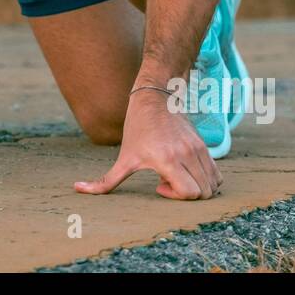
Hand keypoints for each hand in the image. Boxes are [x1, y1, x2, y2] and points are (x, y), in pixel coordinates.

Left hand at [73, 90, 221, 198]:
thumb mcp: (123, 157)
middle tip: (168, 181)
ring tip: (176, 174)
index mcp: (167, 159)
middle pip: (203, 192)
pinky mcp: (204, 146)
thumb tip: (77, 189)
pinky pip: (216, 174)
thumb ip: (104, 180)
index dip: (176, 196)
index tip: (159, 186)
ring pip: (212, 184)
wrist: (155, 98)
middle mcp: (186, 154)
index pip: (190, 193)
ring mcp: (198, 149)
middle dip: (186, 194)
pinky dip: (205, 179)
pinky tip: (186, 170)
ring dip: (196, 186)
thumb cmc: (137, 128)